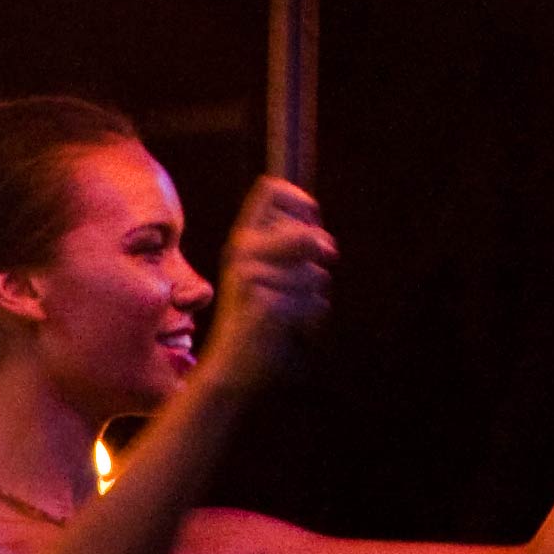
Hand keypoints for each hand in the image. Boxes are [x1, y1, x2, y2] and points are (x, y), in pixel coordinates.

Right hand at [207, 177, 336, 379]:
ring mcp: (253, 277)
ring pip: (316, 273)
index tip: (310, 220)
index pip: (272, 190)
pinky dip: (311, 317)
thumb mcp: (264, 272)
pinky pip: (315, 303)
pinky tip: (291, 327)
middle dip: (321, 252)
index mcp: (242, 238)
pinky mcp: (269, 305)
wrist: (232, 363)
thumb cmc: (254, 317)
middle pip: (306, 233)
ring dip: (314, 292)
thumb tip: (321, 236)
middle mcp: (243, 252)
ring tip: (291, 307)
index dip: (301, 201)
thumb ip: (287, 246)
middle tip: (319, 265)